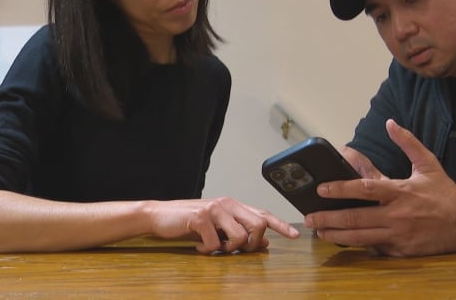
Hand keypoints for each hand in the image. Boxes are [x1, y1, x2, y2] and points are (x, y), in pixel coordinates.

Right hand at [149, 197, 298, 253]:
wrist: (160, 215)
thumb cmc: (190, 223)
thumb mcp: (217, 228)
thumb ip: (239, 231)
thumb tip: (265, 244)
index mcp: (234, 205)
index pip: (263, 213)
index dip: (281, 225)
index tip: (295, 235)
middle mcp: (228, 203)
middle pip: (258, 224)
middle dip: (252, 243)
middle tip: (234, 249)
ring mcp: (215, 208)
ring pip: (240, 236)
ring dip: (228, 249)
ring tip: (213, 248)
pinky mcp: (200, 217)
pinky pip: (215, 244)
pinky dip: (207, 251)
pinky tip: (198, 247)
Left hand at [304, 119, 455, 255]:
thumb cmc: (444, 192)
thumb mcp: (427, 163)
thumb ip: (407, 142)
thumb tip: (390, 122)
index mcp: (401, 191)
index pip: (365, 189)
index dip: (341, 189)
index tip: (322, 189)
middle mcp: (397, 215)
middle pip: (356, 218)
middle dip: (329, 218)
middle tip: (310, 217)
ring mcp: (399, 235)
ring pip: (361, 238)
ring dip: (337, 236)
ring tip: (319, 233)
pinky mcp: (403, 251)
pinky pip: (376, 249)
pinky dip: (359, 246)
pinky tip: (343, 243)